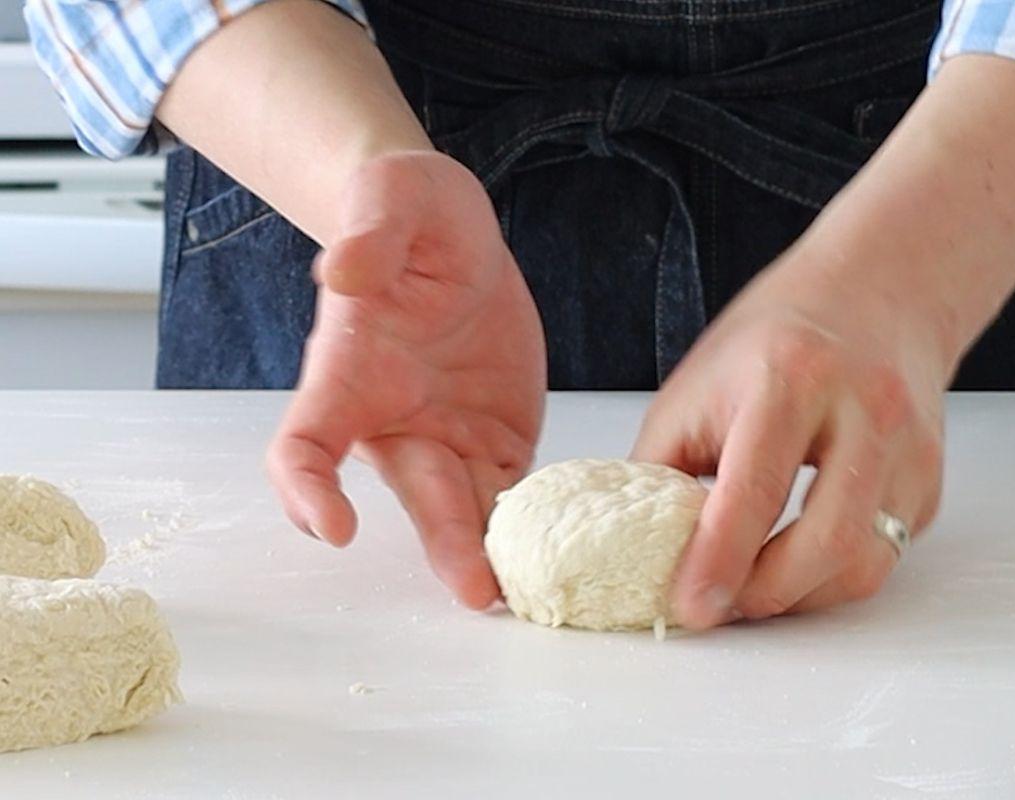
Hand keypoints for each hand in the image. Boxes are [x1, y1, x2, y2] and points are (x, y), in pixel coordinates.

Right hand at [268, 152, 545, 608]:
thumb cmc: (406, 212)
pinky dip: (538, 523)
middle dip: (442, 543)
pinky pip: (515, 491)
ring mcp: (449, 437)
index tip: (331, 526)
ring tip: (530, 592)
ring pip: (468, 508)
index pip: (305, 445)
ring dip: (493, 551)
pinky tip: (572, 545)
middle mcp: (393, 422)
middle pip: (412, 496)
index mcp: (348, 375)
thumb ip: (369, 230)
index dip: (306, 492)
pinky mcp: (498, 439)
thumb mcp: (391, 197)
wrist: (454, 237)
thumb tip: (339, 271)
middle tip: (475, 590)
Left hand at [632, 247, 948, 627]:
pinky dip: (832, 573)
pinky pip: (882, 553)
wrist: (877, 291)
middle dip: (765, 595)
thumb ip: (663, 469)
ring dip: (801, 596)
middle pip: (826, 542)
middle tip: (720, 606)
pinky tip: (795, 559)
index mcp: (792, 377)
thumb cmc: (777, 336)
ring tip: (753, 588)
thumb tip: (640, 551)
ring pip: (864, 562)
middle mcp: (863, 410)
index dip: (718, 560)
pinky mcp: (929, 479)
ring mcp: (909, 447)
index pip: (755, 489)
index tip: (690, 606)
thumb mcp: (697, 385)